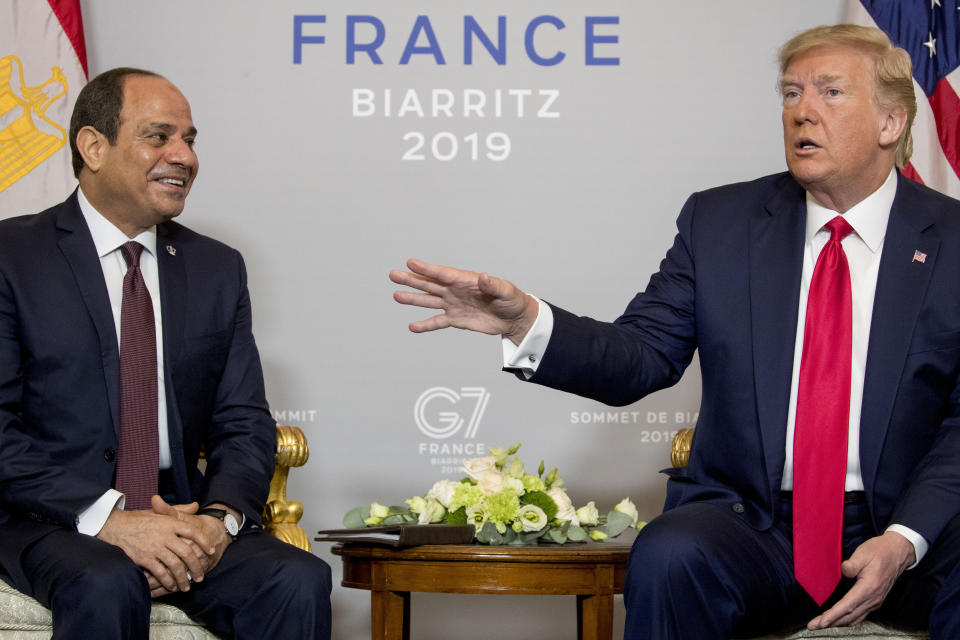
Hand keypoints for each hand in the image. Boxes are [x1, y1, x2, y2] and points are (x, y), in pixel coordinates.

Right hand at [97, 496, 218, 595]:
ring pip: (175, 565)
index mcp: (169, 522)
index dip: (204, 542)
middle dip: (196, 566)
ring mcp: (155, 547)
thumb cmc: (138, 519)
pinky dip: (168, 581)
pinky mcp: (144, 558)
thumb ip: (178, 510)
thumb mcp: (159, 512)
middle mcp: (164, 535)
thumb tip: (195, 506)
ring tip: (187, 586)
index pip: (193, 531)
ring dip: (183, 578)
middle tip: (200, 576)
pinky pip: (160, 572)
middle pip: (187, 552)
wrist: (115, 526)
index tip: (211, 551)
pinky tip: (172, 586)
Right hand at [390, 258, 538, 343]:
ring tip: (396, 296)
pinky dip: (425, 325)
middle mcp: (455, 290)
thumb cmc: (512, 300)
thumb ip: (492, 285)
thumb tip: (483, 277)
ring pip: (429, 301)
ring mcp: (454, 304)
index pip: (443, 273)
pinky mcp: (456, 319)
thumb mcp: (505, 291)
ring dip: (413, 299)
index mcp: (465, 280)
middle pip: (430, 284)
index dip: (427, 269)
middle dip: (412, 280)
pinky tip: (412, 326)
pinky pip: (437, 322)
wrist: (514, 318)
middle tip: (393, 274)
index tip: (411, 262)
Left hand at [807, 531, 914, 628]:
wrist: (898, 553)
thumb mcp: (863, 553)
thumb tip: (843, 571)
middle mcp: (873, 599)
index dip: (833, 615)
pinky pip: (859, 616)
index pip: (848, 606)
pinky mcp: (874, 601)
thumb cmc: (880, 551)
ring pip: (854, 619)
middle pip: (849, 616)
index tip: (821, 622)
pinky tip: (838, 620)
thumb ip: (852, 565)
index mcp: (869, 588)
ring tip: (821, 625)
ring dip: (837, 623)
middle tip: (813, 626)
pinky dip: (846, 620)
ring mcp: (875, 602)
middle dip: (830, 623)